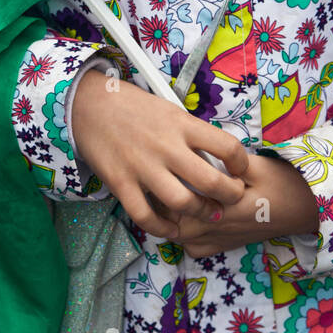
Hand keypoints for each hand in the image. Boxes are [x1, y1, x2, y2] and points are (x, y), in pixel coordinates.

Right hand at [71, 68, 248, 239]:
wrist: (91, 104)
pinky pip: (145, 215)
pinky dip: (162, 228)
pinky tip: (172, 228)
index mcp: (182, 124)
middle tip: (232, 199)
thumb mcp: (170, 111)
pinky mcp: (121, 182)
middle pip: (210, 182)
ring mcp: (143, 166)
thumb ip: (191, 134)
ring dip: (201, 214)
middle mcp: (166, 146)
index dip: (241, 164)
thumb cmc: (134, 106)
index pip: (227, 147)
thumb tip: (215, 160)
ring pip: (182, 203)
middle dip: (229, 196)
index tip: (240, 171)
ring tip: (208, 214)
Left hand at [169, 151, 320, 256]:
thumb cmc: (283, 184)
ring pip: (180, 238)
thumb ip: (226, 162)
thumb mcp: (257, 165)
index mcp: (221, 208)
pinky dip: (185, 235)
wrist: (307, 210)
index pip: (178, 203)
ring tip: (169, 197)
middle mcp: (216, 229)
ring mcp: (219, 241)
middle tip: (161, 180)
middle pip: (173, 224)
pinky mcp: (225, 246)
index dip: (164, 188)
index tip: (162, 169)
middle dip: (162, 206)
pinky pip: (194, 248)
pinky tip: (188, 216)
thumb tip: (198, 153)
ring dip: (171, 221)